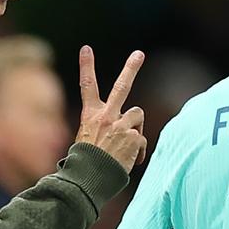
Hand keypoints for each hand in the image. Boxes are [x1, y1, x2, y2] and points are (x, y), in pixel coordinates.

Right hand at [76, 45, 147, 172]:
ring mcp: (120, 126)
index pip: (87, 86)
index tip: (86, 48)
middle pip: (121, 86)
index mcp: (90, 116)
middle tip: (138, 54)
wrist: (90, 179)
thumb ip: (103, 128)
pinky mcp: (133, 138)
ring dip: (135, 127)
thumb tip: (125, 128)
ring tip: (125, 144)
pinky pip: (142, 140)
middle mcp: (106, 116)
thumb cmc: (87, 164)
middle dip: (130, 68)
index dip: (87, 66)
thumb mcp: (87, 140)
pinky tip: (129, 160)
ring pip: (137, 115)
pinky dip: (138, 151)